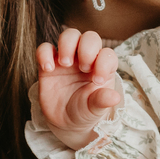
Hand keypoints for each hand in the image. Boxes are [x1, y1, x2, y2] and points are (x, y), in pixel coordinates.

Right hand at [35, 29, 120, 150]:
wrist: (65, 122)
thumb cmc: (85, 111)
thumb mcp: (95, 109)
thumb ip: (102, 101)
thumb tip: (114, 97)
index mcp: (102, 67)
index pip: (107, 54)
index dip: (104, 63)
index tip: (97, 81)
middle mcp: (86, 58)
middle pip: (90, 37)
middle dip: (87, 48)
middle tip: (83, 68)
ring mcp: (68, 59)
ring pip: (69, 35)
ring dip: (68, 44)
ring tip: (65, 63)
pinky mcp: (49, 64)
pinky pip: (45, 48)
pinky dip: (45, 53)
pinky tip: (48, 68)